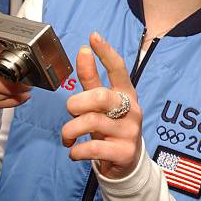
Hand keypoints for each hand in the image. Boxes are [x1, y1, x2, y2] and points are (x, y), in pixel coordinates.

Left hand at [61, 32, 142, 179]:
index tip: (93, 37)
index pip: (118, 69)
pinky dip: (76, 150)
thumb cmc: (110, 126)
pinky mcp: (124, 152)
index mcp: (126, 93)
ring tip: (68, 137)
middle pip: (100, 96)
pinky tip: (75, 150)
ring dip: (70, 130)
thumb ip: (91, 79)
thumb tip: (83, 50)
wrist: (127, 163)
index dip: (106, 52)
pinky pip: (92, 148)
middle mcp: (132, 109)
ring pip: (92, 122)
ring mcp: (130, 131)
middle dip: (76, 103)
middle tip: (70, 112)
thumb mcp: (101, 104)